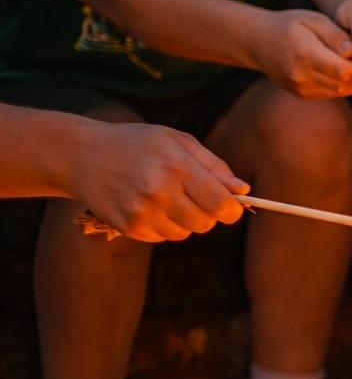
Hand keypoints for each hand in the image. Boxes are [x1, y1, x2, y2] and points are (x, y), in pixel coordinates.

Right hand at [69, 121, 248, 241]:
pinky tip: (149, 205)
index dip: (232, 210)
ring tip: (167, 196)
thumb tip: (242, 190)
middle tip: (195, 197)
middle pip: (206, 223)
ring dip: (185, 220)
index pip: (220, 204)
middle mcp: (159, 191)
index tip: (231, 206)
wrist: (82, 155)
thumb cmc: (137, 144)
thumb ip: (214, 166)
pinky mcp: (128, 226)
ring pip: (185, 233)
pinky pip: (163, 237)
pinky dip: (164, 225)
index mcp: (177, 166)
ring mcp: (142, 212)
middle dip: (208, 214)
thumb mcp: (178, 141)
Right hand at [251, 9, 351, 98]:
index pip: (346, 70)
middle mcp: (304, 77)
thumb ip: (336, 35)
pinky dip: (350, 84)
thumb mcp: (313, 20)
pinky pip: (335, 92)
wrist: (258, 43)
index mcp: (306, 55)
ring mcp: (303, 89)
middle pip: (348, 83)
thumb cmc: (288, 25)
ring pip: (344, 91)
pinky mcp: (305, 94)